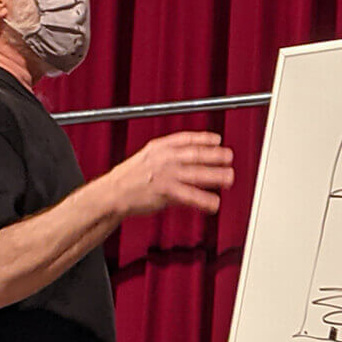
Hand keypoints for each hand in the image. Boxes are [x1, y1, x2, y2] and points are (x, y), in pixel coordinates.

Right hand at [102, 131, 234, 216]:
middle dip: (216, 155)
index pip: (186, 139)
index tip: (217, 140)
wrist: (112, 193)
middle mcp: (165, 159)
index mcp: (159, 147)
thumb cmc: (129, 177)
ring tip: (229, 178)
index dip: (204, 138)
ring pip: (197, 174)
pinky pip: (190, 196)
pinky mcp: (166, 192)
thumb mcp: (147, 157)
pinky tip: (214, 203)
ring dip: (216, 176)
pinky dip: (204, 200)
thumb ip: (168, 156)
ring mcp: (166, 175)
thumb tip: (189, 157)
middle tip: (229, 157)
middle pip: (196, 154)